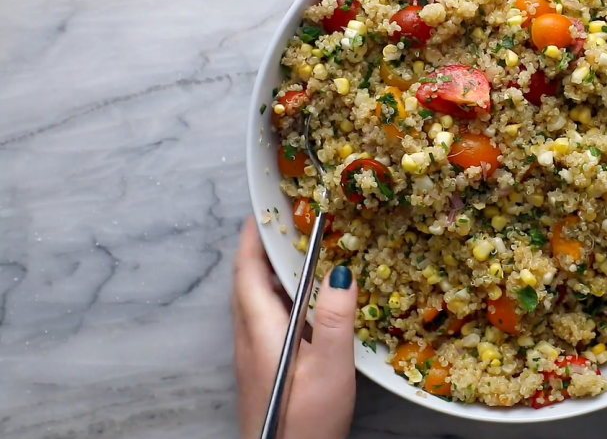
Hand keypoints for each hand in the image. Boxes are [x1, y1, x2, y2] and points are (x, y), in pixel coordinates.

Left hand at [232, 217, 357, 438]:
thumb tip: (340, 270)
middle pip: (246, 282)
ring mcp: (250, 355)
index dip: (252, 237)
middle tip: (281, 224)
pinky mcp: (259, 368)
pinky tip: (298, 303)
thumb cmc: (306, 420)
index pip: (248, 270)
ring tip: (291, 254)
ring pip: (252, 301)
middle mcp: (248, 338)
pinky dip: (274, 296)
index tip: (261, 209)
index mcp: (261, 329)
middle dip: (259, 249)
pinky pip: (261, 318)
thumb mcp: (331, 366)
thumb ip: (335, 317)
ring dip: (266, 273)